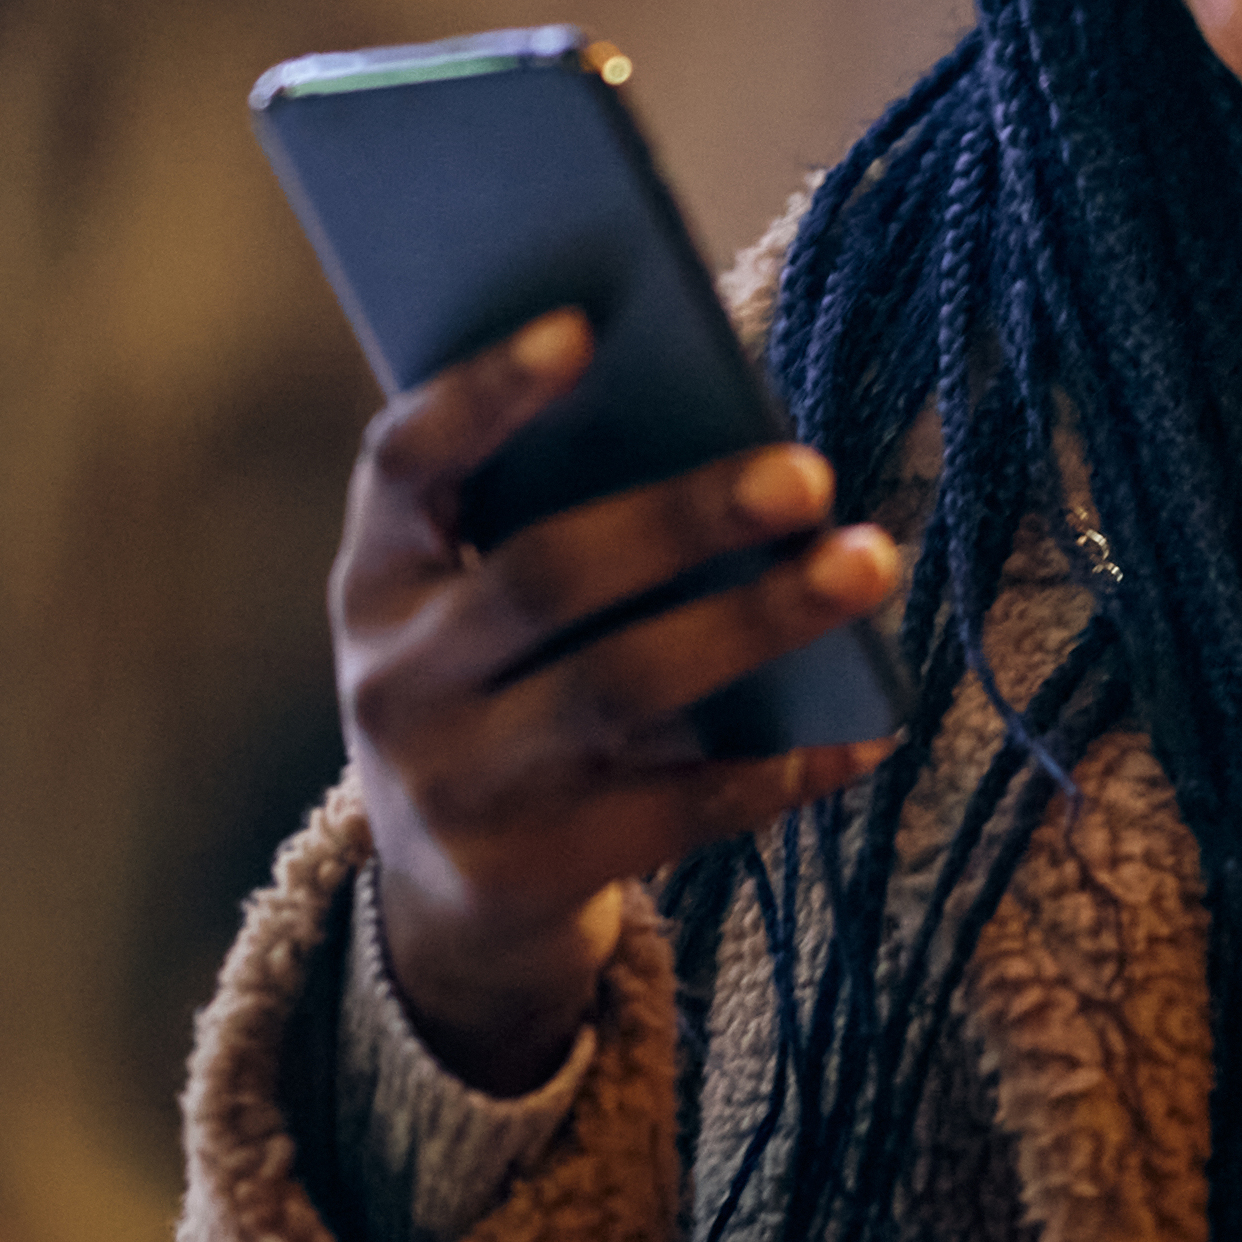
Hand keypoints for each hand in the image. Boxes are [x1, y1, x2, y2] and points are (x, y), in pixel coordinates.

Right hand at [335, 314, 906, 1086]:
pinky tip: (863, 728)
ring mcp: (454, 787)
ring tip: (865, 564)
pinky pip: (672, 809)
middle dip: (682, 516)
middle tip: (808, 472)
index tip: (584, 325)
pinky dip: (774, 766)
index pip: (404, 466)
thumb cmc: (501, 703)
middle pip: (543, 576)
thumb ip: (551, 530)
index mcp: (375, 582)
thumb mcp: (477, 620)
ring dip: (755, 622)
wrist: (450, 916)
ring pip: (619, 688)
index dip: (483, 394)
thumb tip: (728, 443)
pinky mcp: (526, 875)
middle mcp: (393, 682)